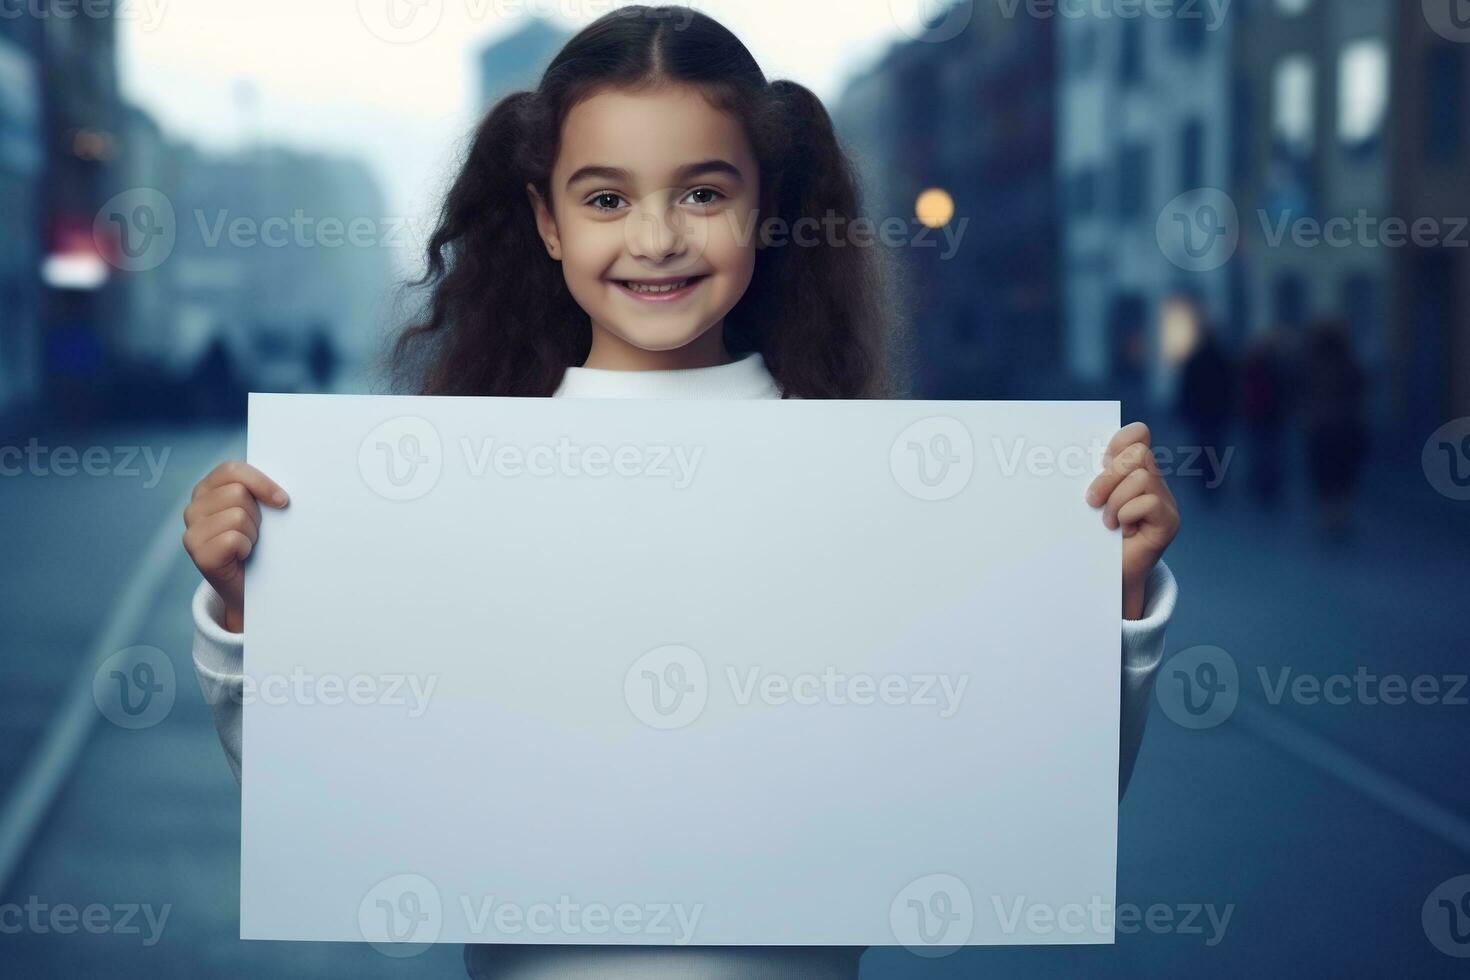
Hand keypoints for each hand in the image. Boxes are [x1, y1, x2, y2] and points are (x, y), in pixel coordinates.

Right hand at [183, 461, 289, 633]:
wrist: (250, 587)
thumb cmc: (258, 544)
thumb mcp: (257, 511)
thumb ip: (259, 492)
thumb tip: (281, 490)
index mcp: (207, 490)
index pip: (232, 469)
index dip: (261, 482)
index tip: (282, 499)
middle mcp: (193, 508)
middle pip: (239, 492)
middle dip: (257, 513)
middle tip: (255, 532)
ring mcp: (192, 532)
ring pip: (238, 515)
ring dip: (253, 532)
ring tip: (248, 544)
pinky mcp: (198, 554)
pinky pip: (233, 539)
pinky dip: (246, 548)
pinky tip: (242, 556)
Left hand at [1085, 423, 1180, 619]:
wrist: (1106, 575)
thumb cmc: (1093, 536)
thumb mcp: (1090, 500)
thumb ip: (1093, 477)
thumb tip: (1072, 457)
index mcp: (1134, 470)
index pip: (1137, 434)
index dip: (1120, 440)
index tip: (1101, 460)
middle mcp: (1154, 481)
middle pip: (1138, 453)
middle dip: (1109, 476)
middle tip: (1092, 501)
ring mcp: (1165, 501)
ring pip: (1141, 478)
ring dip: (1115, 501)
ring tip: (1108, 522)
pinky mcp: (1169, 521)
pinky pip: (1149, 501)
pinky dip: (1127, 515)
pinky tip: (1122, 531)